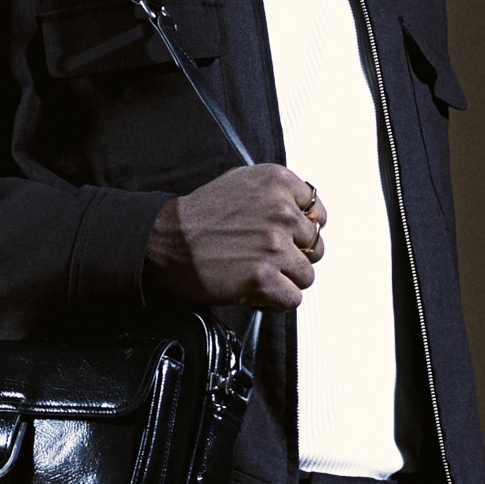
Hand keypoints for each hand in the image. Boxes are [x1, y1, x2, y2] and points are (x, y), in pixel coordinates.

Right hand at [146, 165, 326, 310]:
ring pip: (306, 276)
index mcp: (278, 183)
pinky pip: (293, 299)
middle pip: (315, 248)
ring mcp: (274, 246)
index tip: (289, 238)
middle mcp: (281, 212)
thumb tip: (305, 213)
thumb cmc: (198, 216)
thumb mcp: (241, 183)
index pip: (318, 214)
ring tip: (258, 273)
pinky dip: (276, 301)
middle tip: (267, 258)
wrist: (166, 240)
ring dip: (284, 280)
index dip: (302, 231)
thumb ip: (277, 194)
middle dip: (294, 257)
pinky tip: (257, 290)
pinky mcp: (263, 278)